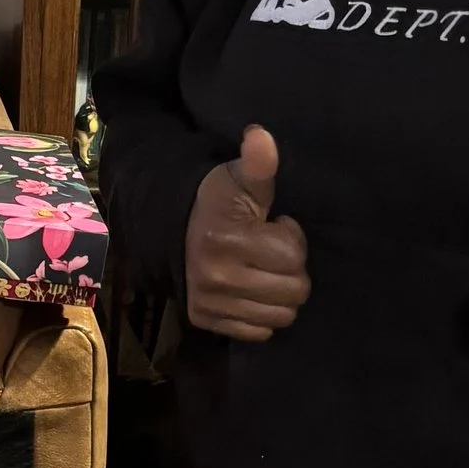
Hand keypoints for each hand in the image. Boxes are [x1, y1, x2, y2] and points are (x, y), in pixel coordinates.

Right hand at [182, 124, 309, 341]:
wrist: (174, 229)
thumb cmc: (217, 203)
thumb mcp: (238, 179)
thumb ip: (257, 163)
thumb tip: (260, 135)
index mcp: (229, 241)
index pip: (294, 257)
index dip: (291, 238)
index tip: (274, 226)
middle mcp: (219, 279)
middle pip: (294, 292)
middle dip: (291, 270)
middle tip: (271, 252)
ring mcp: (212, 304)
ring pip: (282, 316)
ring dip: (280, 295)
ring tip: (264, 272)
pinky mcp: (207, 321)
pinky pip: (259, 332)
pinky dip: (262, 315)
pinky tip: (252, 292)